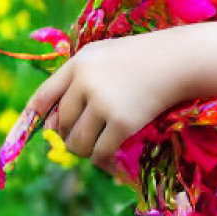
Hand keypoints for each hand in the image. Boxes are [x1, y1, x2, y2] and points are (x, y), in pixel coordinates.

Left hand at [24, 29, 183, 176]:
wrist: (179, 60)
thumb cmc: (142, 56)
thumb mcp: (105, 55)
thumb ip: (78, 80)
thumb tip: (50, 126)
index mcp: (79, 63)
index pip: (43, 96)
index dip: (36, 117)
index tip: (40, 130)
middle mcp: (85, 83)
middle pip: (61, 124)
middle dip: (69, 135)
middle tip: (85, 136)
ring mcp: (103, 103)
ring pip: (76, 143)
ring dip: (84, 150)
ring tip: (97, 145)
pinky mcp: (122, 123)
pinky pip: (100, 152)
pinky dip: (102, 160)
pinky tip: (109, 159)